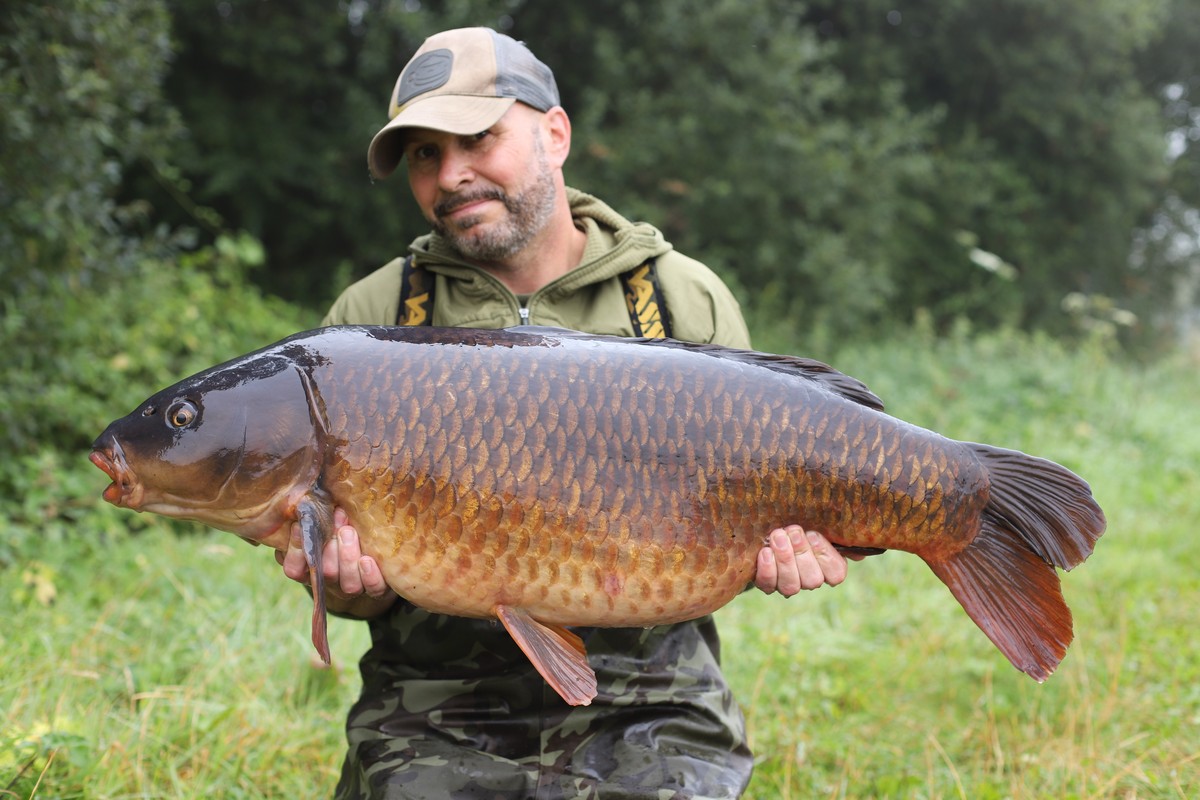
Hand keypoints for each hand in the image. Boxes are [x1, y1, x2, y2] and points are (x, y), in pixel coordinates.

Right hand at [274, 507, 397, 616]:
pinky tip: (367, 560)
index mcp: (310, 568)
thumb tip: (301, 504)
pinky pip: (373, 589)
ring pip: (348, 584)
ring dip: (348, 557)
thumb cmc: (341, 524)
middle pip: (325, 574)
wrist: (376, 539)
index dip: (295, 550)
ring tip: (349, 532)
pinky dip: (370, 576)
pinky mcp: (376, 587)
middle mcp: (331, 581)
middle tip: (337, 523)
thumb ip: (311, 517)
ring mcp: (353, 586)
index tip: (298, 526)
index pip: (294, 569)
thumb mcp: (324, 519)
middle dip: (330, 548)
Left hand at [754, 525, 848, 596]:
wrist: (770, 529)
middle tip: (793, 531)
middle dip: (802, 553)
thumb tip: (859, 551)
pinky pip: (767, 585)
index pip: (836, 574)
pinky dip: (767, 568)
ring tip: (778, 536)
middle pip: (812, 580)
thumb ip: (837, 535)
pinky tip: (766, 551)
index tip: (814, 535)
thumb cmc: (800, 526)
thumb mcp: (819, 525)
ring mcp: (788, 585)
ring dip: (784, 559)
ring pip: (791, 586)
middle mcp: (809, 580)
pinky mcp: (766, 585)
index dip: (825, 555)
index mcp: (828, 568)